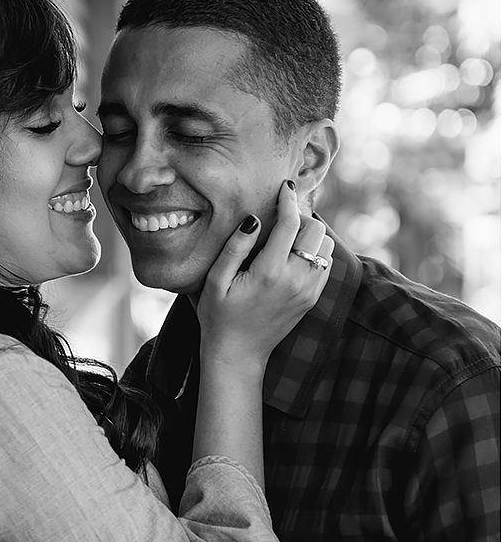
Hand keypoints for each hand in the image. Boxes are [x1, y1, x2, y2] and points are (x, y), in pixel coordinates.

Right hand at [198, 181, 332, 363]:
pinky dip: (314, 253)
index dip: (288, 200)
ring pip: (326, 247)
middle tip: (279, 220)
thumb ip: (235, 248)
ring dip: (310, 236)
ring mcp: (309, 291)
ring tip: (286, 238)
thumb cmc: (218, 316)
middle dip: (301, 218)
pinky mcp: (312, 299)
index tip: (285, 187)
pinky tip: (292, 256)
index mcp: (270, 272)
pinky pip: (326, 264)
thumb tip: (254, 219)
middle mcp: (296, 280)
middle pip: (317, 231)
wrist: (238, 354)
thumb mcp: (215, 281)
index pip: (290, 224)